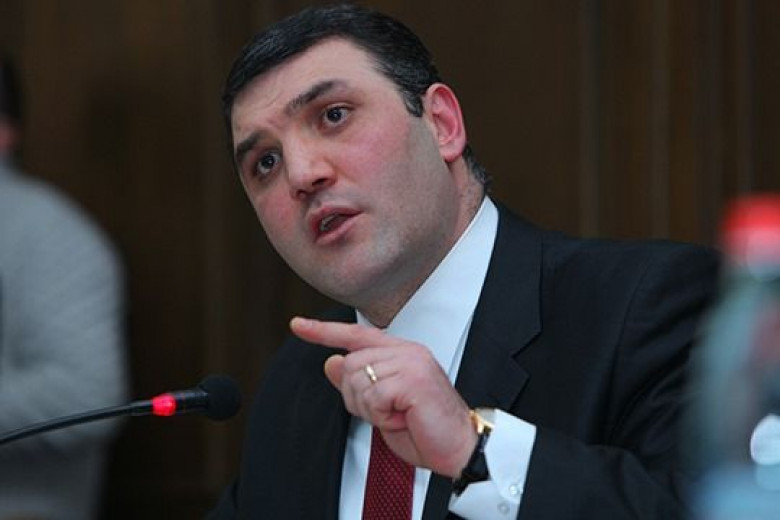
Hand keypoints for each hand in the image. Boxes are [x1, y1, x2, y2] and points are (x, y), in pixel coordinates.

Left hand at [290, 316, 476, 477]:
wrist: (460, 448)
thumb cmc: (426, 429)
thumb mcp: (382, 406)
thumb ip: (358, 382)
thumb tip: (331, 362)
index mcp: (401, 352)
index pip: (356, 335)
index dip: (323, 331)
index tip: (297, 325)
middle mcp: (407, 351)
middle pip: (350, 364)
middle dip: (356, 397)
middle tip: (386, 413)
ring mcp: (411, 362)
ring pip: (358, 379)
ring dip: (370, 409)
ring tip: (397, 416)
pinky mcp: (413, 379)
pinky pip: (373, 396)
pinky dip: (380, 415)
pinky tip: (402, 418)